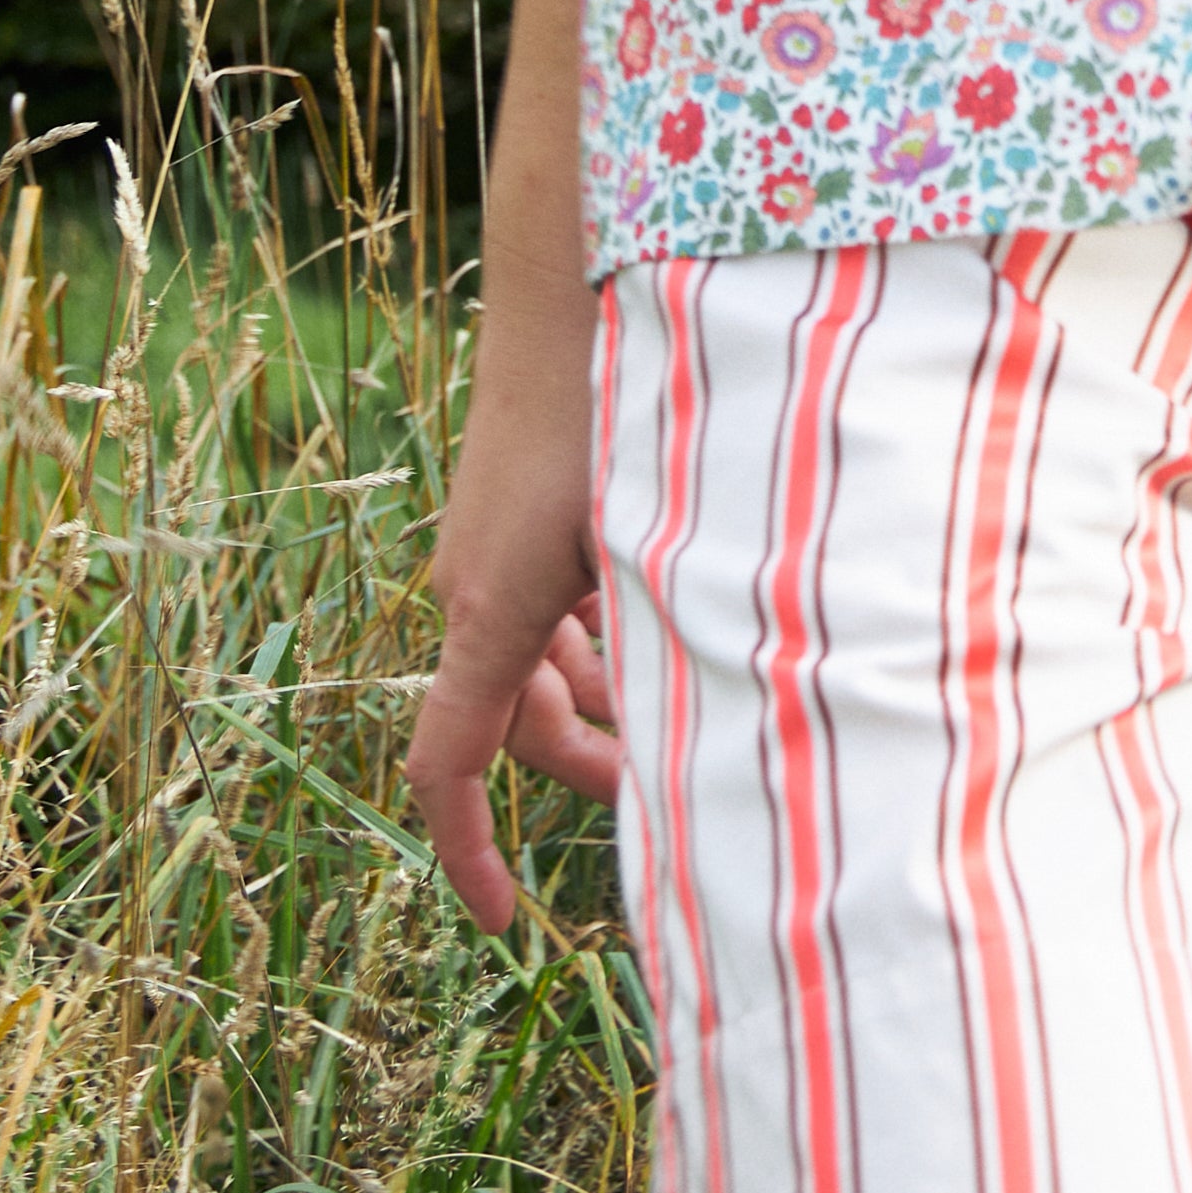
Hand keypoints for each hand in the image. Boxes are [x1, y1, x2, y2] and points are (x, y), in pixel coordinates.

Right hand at [410, 258, 621, 932]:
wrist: (569, 272)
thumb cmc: (615, 396)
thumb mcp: (658, 531)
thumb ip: (682, 632)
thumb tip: (746, 732)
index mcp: (488, 609)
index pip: (445, 768)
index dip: (467, 855)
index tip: (506, 920)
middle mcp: (472, 583)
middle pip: (507, 720)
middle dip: (577, 768)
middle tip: (653, 803)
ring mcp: (489, 541)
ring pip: (530, 657)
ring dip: (594, 695)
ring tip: (679, 706)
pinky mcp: (516, 503)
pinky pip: (544, 597)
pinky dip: (597, 627)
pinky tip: (670, 608)